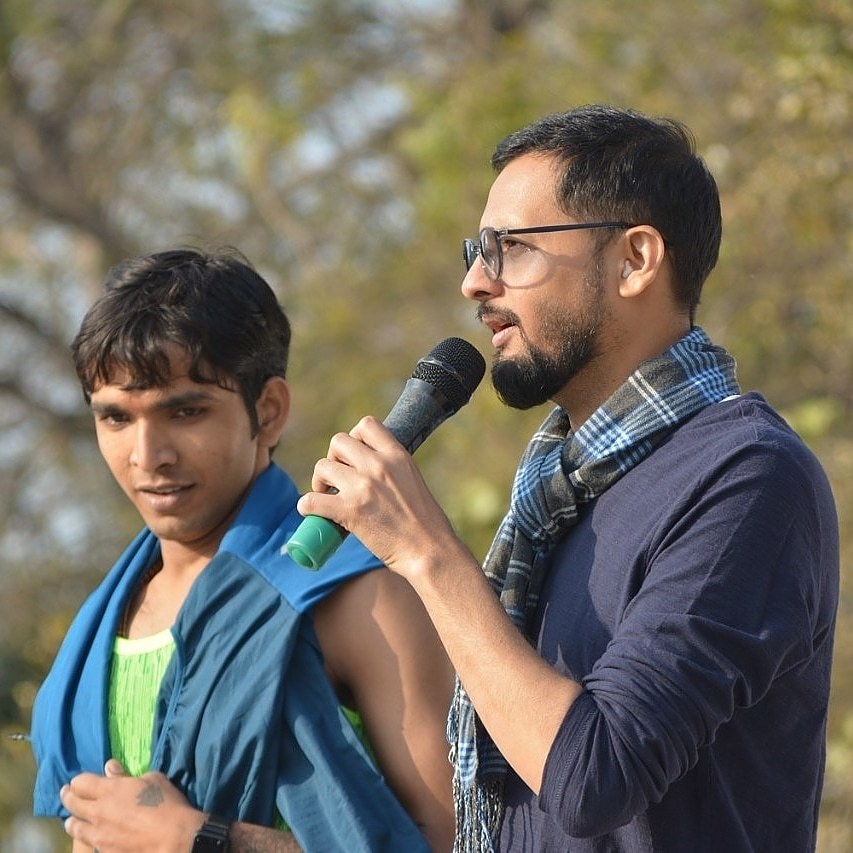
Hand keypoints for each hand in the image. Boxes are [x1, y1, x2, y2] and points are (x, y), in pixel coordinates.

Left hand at [61, 760, 202, 851]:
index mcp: (110, 789)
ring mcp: (98, 834)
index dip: (78, 780)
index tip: (78, 781)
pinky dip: (86, 836)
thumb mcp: (153, 780)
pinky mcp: (103, 851)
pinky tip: (91, 835)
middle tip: (66, 793)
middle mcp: (97, 811)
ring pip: (73, 827)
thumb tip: (110, 768)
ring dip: (72, 820)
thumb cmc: (167, 804)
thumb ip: (127, 775)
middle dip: (68, 796)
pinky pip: (87, 842)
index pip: (81, 782)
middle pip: (72, 803)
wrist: (173, 839)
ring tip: (72, 819)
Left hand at [298, 416, 462, 581]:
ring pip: (322, 466)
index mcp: (398, 455)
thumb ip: (393, 470)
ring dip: (319, 480)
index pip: (367, 425)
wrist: (429, 551)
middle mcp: (379, 465)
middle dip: (333, 457)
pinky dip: (307, 506)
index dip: (354, 437)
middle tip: (337, 478)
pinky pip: (311, 500)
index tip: (354, 456)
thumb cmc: (425, 524)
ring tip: (326, 495)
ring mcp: (363, 487)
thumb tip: (369, 471)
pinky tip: (312, 511)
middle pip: (338, 441)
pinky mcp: (350, 511)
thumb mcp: (413, 481)